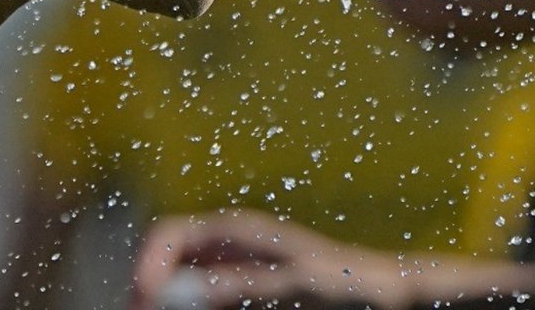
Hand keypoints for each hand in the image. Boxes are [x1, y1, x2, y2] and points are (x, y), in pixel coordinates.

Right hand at [129, 209, 408, 309]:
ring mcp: (241, 270)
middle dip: (153, 290)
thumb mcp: (292, 285)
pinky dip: (196, 308)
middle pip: (171, 262)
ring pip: (187, 285)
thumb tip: (180, 291)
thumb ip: (237, 286)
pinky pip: (211, 299)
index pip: (170, 235)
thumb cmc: (348, 281)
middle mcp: (232, 246)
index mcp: (236, 231)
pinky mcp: (253, 292)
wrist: (391, 292)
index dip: (149, 265)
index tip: (143, 300)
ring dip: (173, 301)